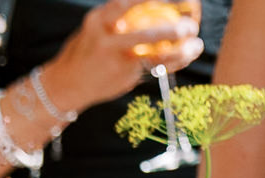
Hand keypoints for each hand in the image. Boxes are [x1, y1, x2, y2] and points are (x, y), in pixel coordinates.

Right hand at [43, 0, 202, 112]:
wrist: (68, 83)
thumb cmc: (89, 50)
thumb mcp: (97, 28)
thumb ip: (118, 18)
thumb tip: (150, 5)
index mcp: (99, 19)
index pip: (125, 3)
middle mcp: (106, 36)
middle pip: (143, 28)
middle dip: (170, 25)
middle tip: (191, 20)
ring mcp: (115, 57)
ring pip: (153, 52)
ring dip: (179, 48)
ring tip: (197, 43)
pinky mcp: (124, 74)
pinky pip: (155, 66)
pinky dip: (175, 61)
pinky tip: (188, 54)